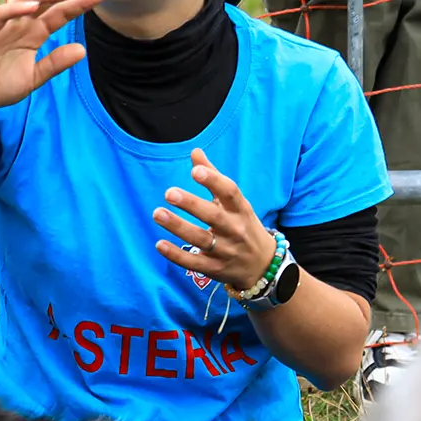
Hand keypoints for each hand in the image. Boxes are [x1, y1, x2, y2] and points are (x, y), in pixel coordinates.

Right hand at [0, 0, 106, 120]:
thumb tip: (82, 50)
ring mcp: (5, 26)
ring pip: (26, 0)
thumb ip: (55, 63)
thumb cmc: (0, 86)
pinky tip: (32, 8)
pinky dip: (16, 9)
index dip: (80, 2)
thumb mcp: (34, 78)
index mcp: (35, 34)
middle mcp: (22, 25)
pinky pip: (2, 14)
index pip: (61, 13)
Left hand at [151, 149, 277, 292]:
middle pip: (213, 215)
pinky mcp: (215, 269)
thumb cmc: (243, 226)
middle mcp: (235, 230)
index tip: (195, 171)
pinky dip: (176, 255)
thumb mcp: (235, 203)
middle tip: (169, 193)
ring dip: (178, 227)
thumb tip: (195, 152)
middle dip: (191, 204)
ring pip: (201, 239)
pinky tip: (159, 244)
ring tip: (157, 213)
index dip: (214, 181)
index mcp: (241, 209)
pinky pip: (194, 262)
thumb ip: (214, 177)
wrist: (263, 265)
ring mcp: (225, 251)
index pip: (230, 192)